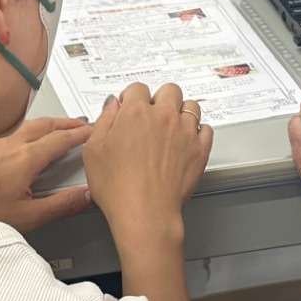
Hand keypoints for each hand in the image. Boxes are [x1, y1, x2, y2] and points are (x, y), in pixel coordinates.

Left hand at [0, 118, 91, 232]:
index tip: (92, 130)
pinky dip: (21, 132)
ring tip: (54, 129)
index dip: (80, 134)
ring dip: (44, 125)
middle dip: (65, 122)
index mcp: (24, 160)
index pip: (61, 139)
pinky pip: (5, 133)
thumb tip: (86, 195)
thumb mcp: (28, 217)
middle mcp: (8, 145)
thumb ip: (61, 205)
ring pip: (23, 126)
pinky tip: (17, 142)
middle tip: (79, 123)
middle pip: (44, 124)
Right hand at [83, 83, 212, 241]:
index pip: (138, 88)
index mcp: (136, 112)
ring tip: (172, 125)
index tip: (130, 107)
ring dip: (181, 111)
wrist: (145, 212)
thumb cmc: (118, 187)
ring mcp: (185, 132)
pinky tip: (188, 139)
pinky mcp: (200, 150)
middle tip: (152, 114)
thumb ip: (104, 121)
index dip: (132, 97)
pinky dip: (199, 131)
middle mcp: (164, 117)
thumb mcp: (94, 150)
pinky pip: (206, 129)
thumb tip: (112, 107)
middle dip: (160, 98)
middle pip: (169, 90)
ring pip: (191, 106)